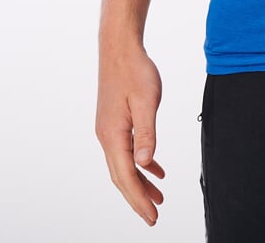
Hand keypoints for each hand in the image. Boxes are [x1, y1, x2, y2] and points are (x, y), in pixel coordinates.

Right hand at [95, 44, 165, 225]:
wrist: (119, 48)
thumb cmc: (134, 70)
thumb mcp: (146, 101)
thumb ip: (147, 134)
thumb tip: (145, 164)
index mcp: (113, 135)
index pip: (126, 176)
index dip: (139, 198)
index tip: (152, 216)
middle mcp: (106, 137)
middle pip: (122, 176)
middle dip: (137, 198)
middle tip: (153, 216)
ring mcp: (109, 130)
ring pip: (124, 165)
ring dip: (140, 182)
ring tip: (158, 198)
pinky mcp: (115, 122)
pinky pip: (127, 151)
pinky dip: (140, 164)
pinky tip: (155, 169)